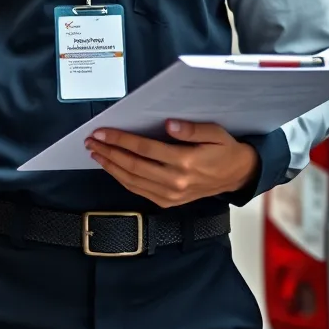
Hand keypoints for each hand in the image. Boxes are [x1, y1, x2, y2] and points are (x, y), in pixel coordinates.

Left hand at [85, 120, 259, 207]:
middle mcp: (176, 181)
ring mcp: (171, 195)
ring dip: (111, 166)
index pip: (145, 149)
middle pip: (133, 166)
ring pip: (132, 181)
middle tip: (92, 141)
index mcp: (186, 162)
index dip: (121, 140)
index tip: (102, 132)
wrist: (236, 175)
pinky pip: (139, 190)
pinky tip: (112, 168)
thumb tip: (169, 125)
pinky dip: (122, 179)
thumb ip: (191, 129)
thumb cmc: (223, 150)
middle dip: (109, 152)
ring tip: (96, 153)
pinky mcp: (168, 202)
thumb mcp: (214, 132)